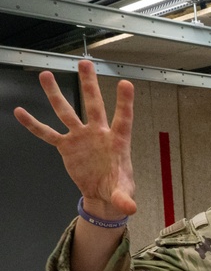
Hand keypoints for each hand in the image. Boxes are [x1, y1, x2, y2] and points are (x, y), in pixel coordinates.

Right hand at [13, 60, 136, 218]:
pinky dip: (34, 124)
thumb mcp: (123, 194)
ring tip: (46, 74)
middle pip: (93, 105)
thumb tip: (129, 208)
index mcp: (117, 142)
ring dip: (56, 94)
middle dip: (89, 85)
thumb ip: (125, 199)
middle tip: (85, 62)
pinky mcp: (66, 147)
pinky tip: (20, 112)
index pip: (122, 119)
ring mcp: (80, 138)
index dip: (124, 102)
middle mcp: (98, 134)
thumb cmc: (118, 188)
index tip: (126, 83)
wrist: (103, 194)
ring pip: (66, 112)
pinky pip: (47, 134)